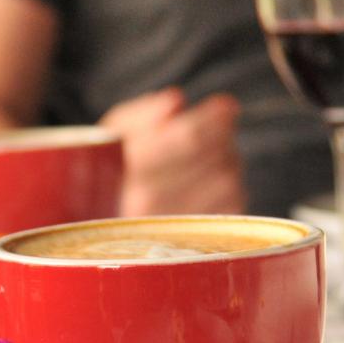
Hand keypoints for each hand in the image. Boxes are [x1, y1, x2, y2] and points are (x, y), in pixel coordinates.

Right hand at [99, 88, 245, 215]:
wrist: (109, 229)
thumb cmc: (114, 170)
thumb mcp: (114, 134)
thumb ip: (142, 114)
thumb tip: (176, 101)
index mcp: (128, 178)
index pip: (187, 139)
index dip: (210, 119)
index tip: (226, 104)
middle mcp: (152, 208)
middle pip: (215, 158)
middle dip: (219, 135)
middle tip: (214, 126)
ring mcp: (177, 228)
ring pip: (228, 177)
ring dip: (225, 158)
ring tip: (206, 155)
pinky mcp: (200, 240)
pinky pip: (234, 201)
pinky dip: (228, 184)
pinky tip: (208, 181)